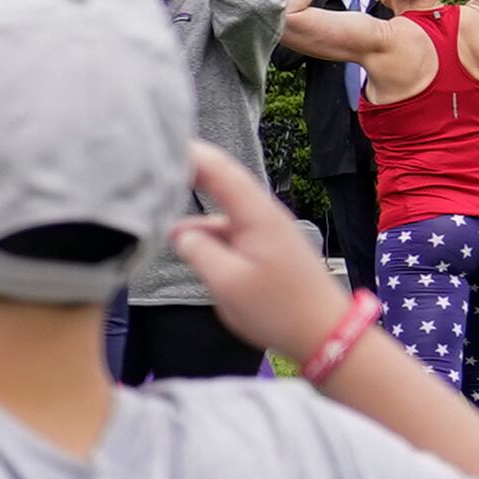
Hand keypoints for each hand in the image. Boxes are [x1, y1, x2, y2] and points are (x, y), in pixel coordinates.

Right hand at [164, 140, 345, 359]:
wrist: (327, 333)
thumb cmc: (280, 310)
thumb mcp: (228, 284)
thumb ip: (198, 252)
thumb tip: (179, 233)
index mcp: (256, 214)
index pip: (218, 169)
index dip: (187, 153)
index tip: (156, 145)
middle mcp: (264, 214)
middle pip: (222, 181)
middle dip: (188, 171)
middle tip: (151, 167)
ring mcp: (268, 229)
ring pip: (225, 208)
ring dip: (195, 207)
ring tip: (159, 210)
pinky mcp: (269, 247)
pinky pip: (232, 228)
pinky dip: (209, 230)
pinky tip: (189, 243)